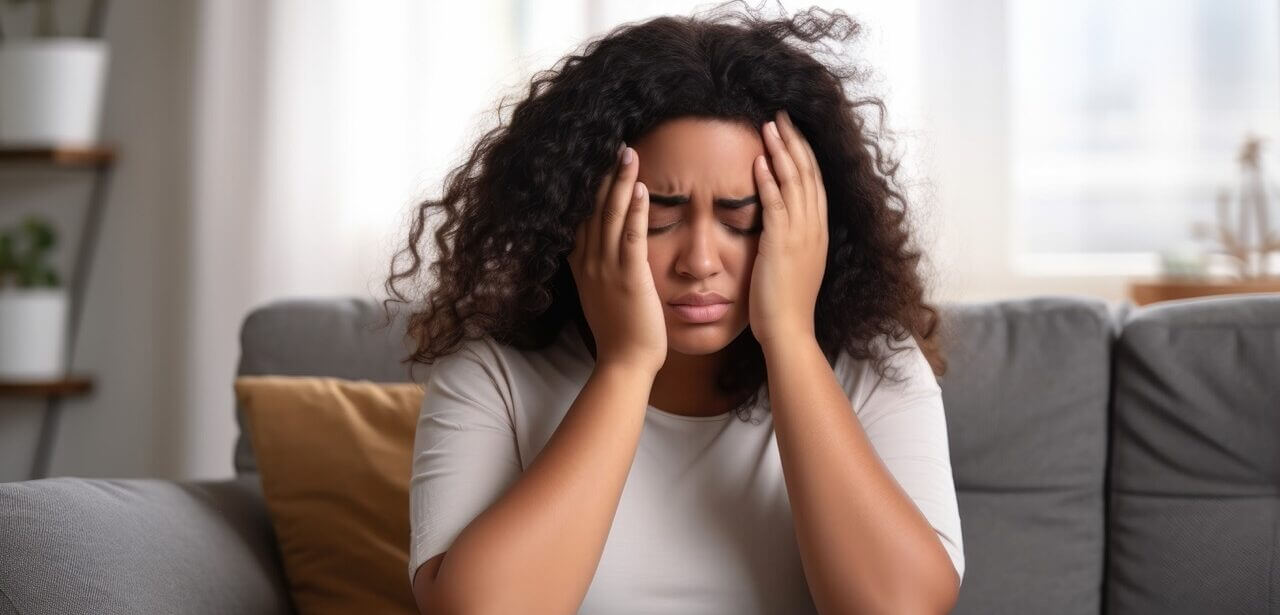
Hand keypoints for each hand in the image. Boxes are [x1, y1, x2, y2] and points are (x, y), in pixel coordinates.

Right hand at [568, 143, 667, 374]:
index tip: (597, 162)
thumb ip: (598, 271)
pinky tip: (641, 188)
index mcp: (583, 266)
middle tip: (615, 146)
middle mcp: (590, 263)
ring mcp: (607, 269)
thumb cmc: (620, 333)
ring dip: (620, 182)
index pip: (582, 218)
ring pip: (610, 216)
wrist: (625, 362)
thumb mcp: (600, 296)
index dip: (589, 189)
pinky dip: (635, 211)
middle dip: (604, 176)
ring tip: (628, 153)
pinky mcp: (629, 277)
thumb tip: (599, 254)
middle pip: (593, 209)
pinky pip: (631, 237)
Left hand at [749, 109, 827, 351]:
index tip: (791, 131)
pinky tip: (758, 161)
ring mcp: (801, 235)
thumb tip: (778, 225)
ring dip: (780, 152)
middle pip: (807, 173)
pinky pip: (775, 205)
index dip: (803, 153)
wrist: (789, 331)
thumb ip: (789, 240)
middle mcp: (814, 228)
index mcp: (818, 231)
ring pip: (794, 182)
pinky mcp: (782, 244)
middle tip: (781, 116)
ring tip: (768, 126)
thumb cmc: (785, 304)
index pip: (813, 181)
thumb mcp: (794, 265)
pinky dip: (768, 181)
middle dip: (794, 141)